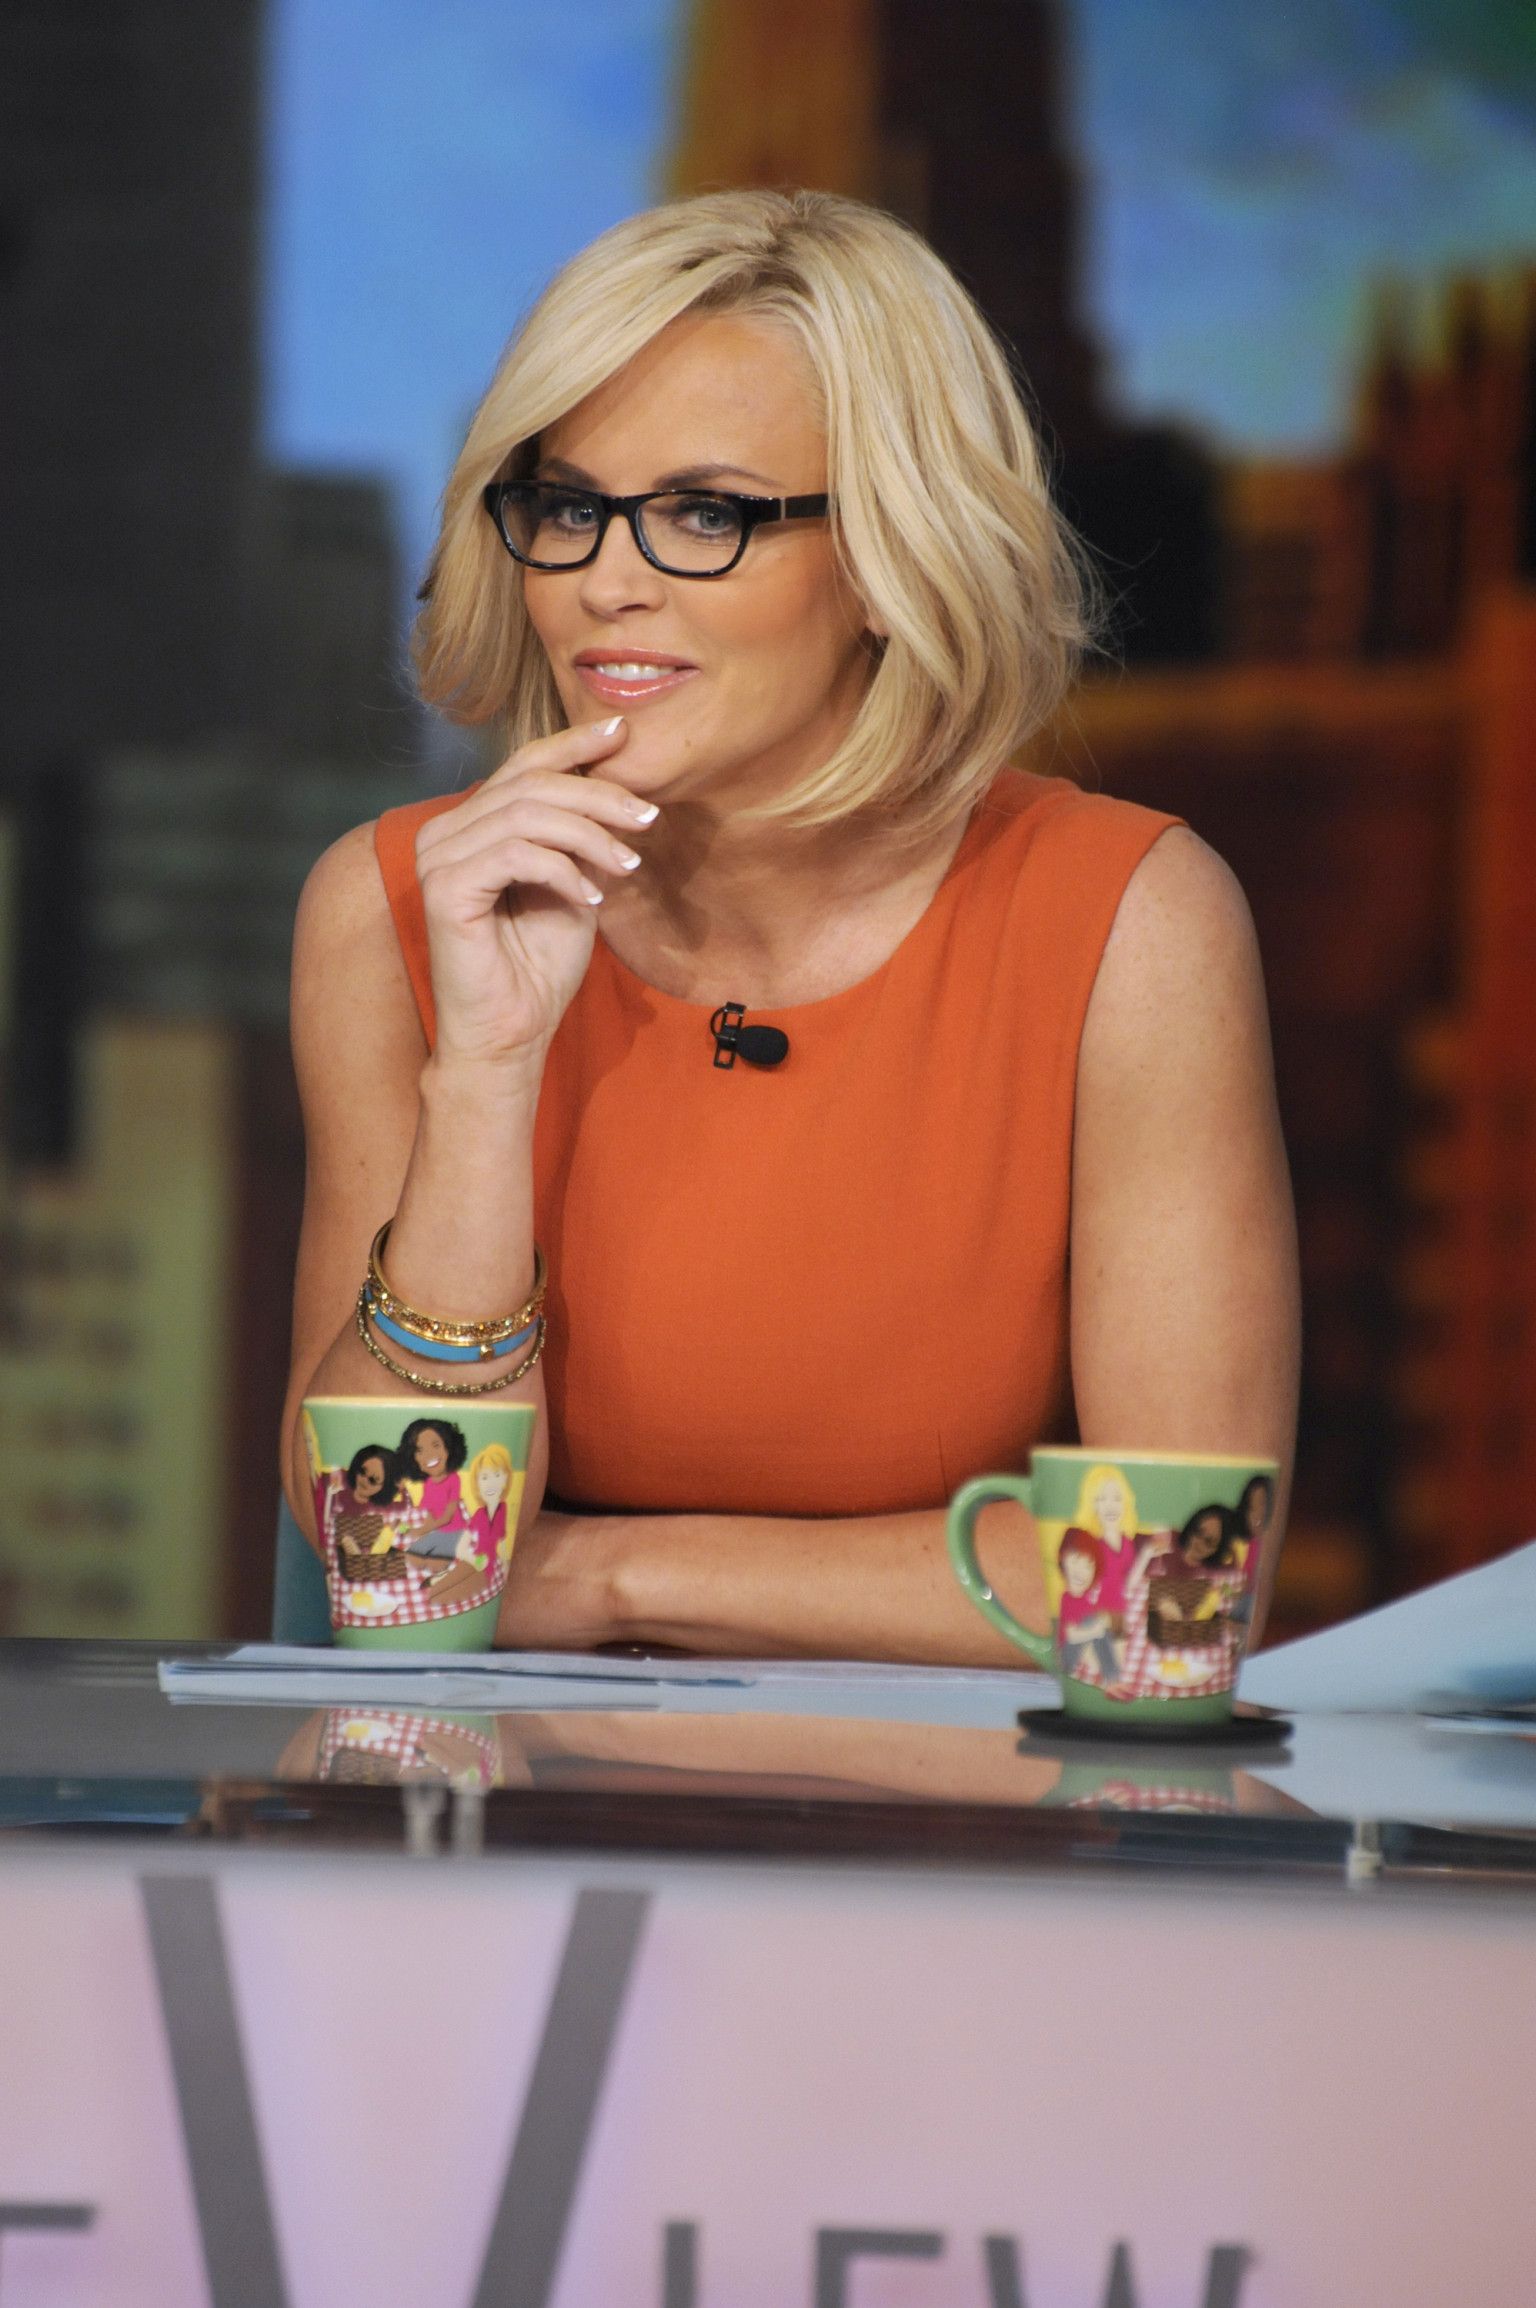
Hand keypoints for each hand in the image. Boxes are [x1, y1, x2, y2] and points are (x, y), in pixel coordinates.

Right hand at [414, 717, 658, 1067]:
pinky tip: (592, 899)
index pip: (523, 765)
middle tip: (648, 818)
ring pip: (528, 813)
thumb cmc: (538, 966)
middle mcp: (444, 832)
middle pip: (531, 783)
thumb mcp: (573, 884)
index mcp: (470, 825)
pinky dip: (564, 869)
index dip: (574, 743)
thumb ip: (581, 837)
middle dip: (600, 796)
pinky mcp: (445, 888)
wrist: (511, 1034)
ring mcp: (437, 857)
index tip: (624, 733)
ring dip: (591, 835)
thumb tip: (616, 789)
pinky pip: (517, 853)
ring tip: (628, 867)